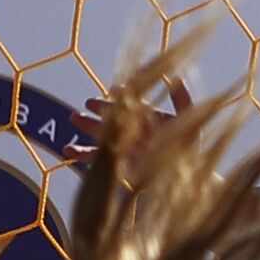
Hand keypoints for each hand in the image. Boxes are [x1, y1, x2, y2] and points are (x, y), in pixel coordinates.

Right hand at [65, 76, 193, 166]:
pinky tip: (68, 151)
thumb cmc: (191, 151)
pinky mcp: (122, 168)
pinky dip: (84, 156)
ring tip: (71, 121)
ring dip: (87, 130)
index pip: (133, 104)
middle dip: (99, 113)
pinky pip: (100, 160)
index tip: (112, 90)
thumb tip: (176, 78)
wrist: (189, 181)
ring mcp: (130, 151)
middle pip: (115, 119)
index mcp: (152, 120)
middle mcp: (139, 134)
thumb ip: (182, 101)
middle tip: (81, 108)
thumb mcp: (188, 124)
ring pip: (104, 139)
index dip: (122, 97)